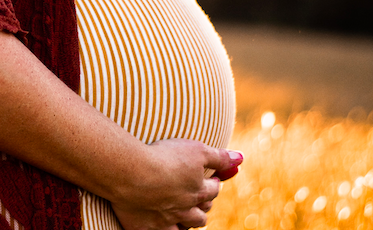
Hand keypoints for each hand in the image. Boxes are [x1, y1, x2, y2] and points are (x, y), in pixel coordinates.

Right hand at [110, 139, 242, 229]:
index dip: (214, 184)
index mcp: (198, 190)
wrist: (131, 173)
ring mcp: (167, 220)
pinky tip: (165, 226)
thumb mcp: (196, 150)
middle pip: (201, 213)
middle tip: (200, 197)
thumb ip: (219, 156)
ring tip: (187, 214)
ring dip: (190, 221)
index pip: (213, 190)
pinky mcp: (147, 227)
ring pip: (186, 227)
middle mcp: (185, 208)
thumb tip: (241, 158)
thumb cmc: (163, 157)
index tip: (212, 179)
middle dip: (204, 205)